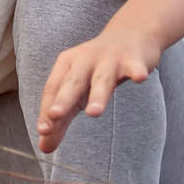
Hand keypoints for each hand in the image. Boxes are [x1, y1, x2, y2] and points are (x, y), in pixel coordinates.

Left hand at [37, 26, 162, 152]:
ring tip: (93, 113)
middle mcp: (84, 60)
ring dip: (98, 95)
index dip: (47, 110)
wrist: (130, 34)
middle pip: (72, 83)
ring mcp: (109, 58)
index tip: (43, 131)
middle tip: (54, 116)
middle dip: (63, 100)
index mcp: (66, 66)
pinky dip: (136, 71)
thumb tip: (44, 148)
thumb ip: (60, 121)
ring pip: (102, 79)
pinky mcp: (133, 58)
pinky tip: (140, 78)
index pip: (53, 90)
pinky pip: (134, 66)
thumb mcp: (76, 93)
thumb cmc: (96, 69)